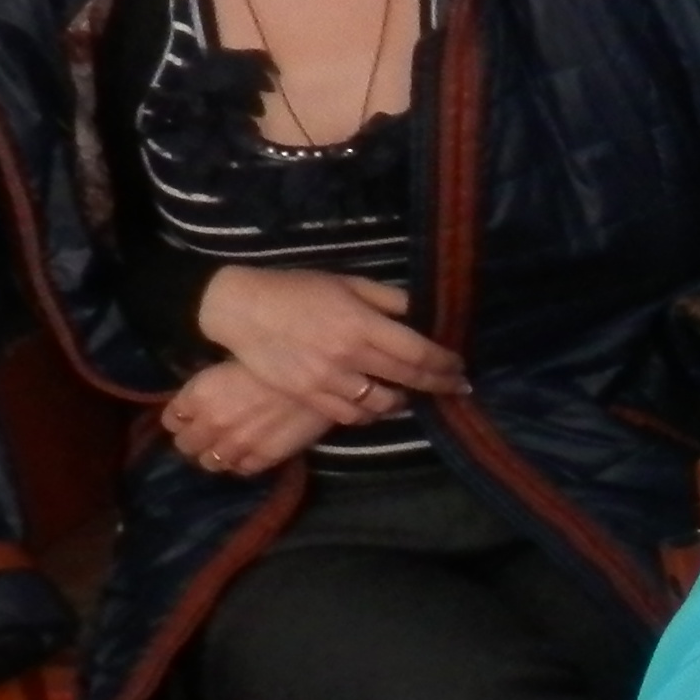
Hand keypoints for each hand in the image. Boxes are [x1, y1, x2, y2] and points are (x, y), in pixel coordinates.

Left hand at [157, 359, 339, 476]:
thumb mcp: (232, 363)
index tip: (189, 416)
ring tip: (228, 446)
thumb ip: (210, 387)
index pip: (172, 419)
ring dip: (216, 455)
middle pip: (186, 445)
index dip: (181, 419)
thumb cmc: (277, 359)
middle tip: (207, 433)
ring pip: (210, 463)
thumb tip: (197, 401)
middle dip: (194, 440)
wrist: (321, 375)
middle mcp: (210, 423)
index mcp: (198, 395)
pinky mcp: (263, 457)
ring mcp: (237, 444)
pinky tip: (250, 451)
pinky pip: (242, 469)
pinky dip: (242, 463)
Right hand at [193, 266, 464, 425]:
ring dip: (403, 402)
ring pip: (381, 404)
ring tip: (411, 395)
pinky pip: (349, 416)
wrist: (240, 308)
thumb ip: (388, 300)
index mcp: (362, 325)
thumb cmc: (297, 290)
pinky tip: (376, 406)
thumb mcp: (349, 284)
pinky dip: (369, 414)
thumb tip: (424, 312)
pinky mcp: (307, 396)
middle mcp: (349, 356)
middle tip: (456, 387)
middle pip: (408, 379)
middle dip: (438, 385)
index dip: (445, 364)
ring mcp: (327, 380)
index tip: (460, 368)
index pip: (419, 352)